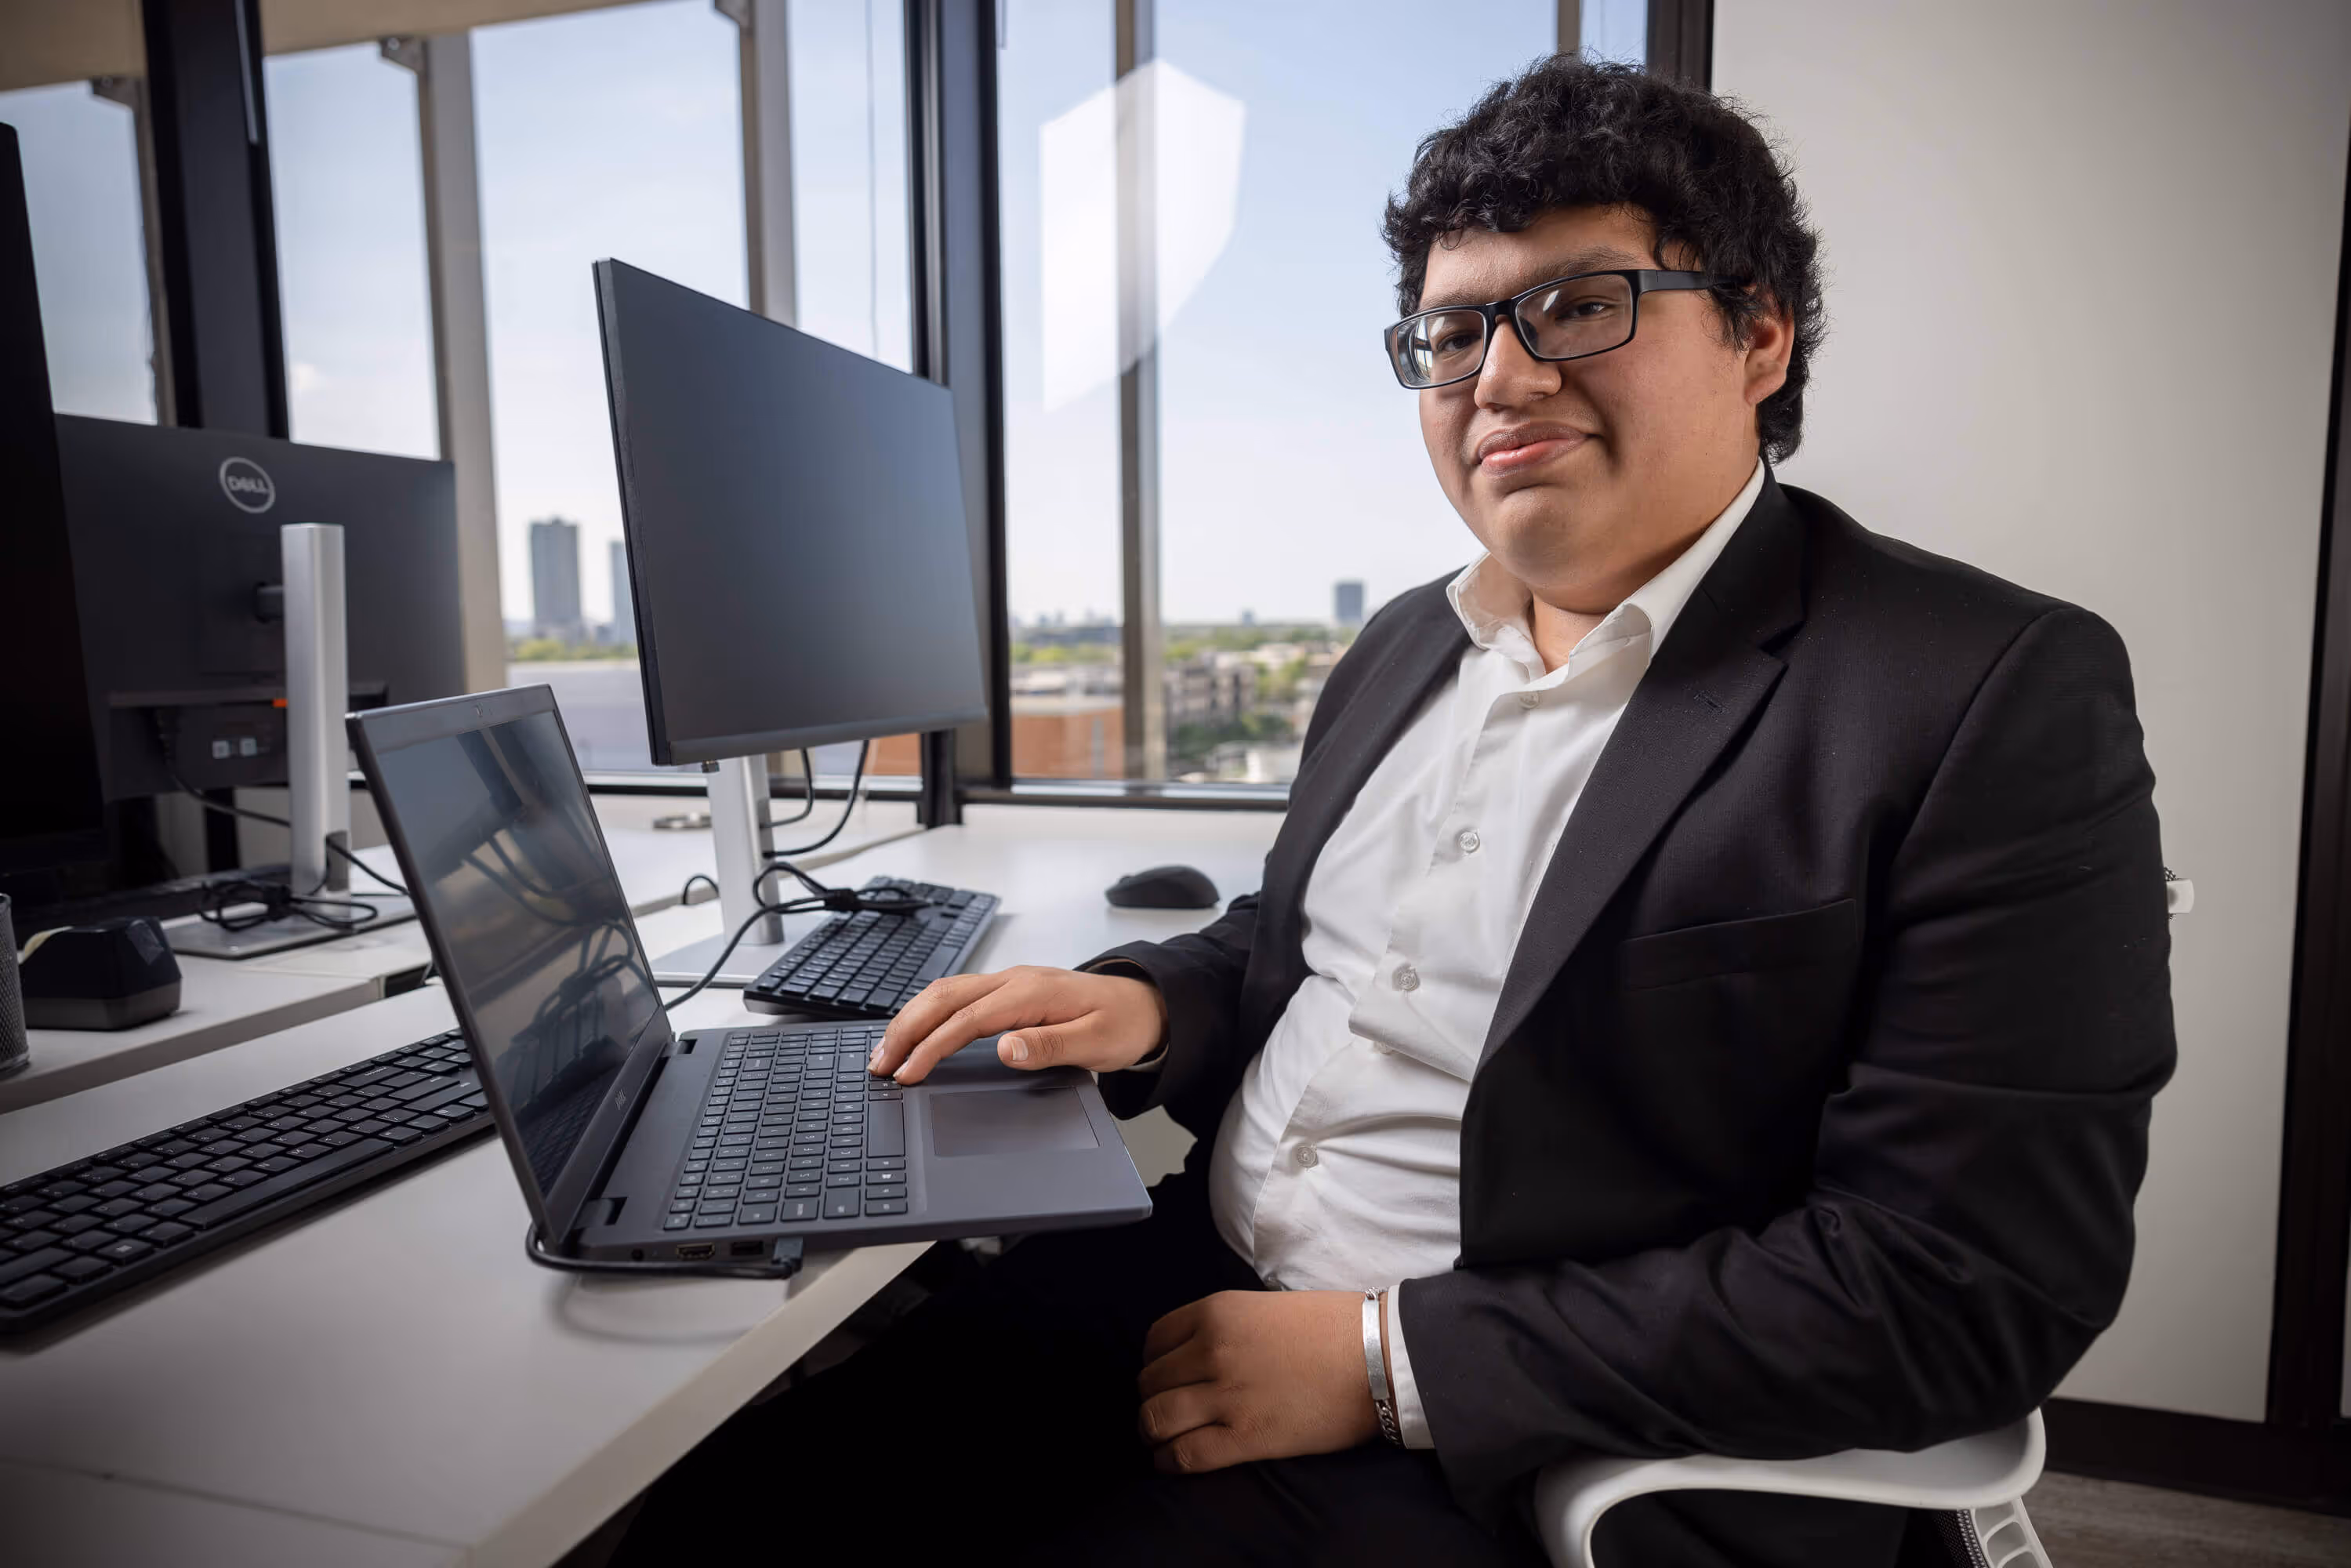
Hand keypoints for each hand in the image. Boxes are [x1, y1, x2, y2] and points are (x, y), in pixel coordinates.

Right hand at [868, 965, 1167, 1084]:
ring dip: (910, 1020)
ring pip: (944, 992)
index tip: (907, 1074)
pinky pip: (957, 996)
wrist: (1148, 1004)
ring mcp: (1009, 982)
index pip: (967, 1021)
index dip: (931, 1048)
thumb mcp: (1096, 1043)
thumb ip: (1050, 1046)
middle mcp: (1014, 981)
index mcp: (1031, 993)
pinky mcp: (1009, 991)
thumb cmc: (1124, 1024)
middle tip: (878, 1065)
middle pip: (943, 997)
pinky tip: (915, 1032)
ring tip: (884, 1051)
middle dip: (904, 1030)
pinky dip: (927, 1014)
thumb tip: (1004, 1048)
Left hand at [1135, 1290, 1379, 1473]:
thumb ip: (1226, 1326)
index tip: (1167, 1376)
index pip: (1155, 1341)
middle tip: (1169, 1409)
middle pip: (1150, 1382)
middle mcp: (1211, 1351)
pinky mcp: (1245, 1437)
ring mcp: (1225, 1396)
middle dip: (1154, 1398)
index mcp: (1216, 1312)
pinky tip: (1172, 1461)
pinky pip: (1184, 1454)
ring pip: (1156, 1419)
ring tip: (1163, 1438)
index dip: (1155, 1362)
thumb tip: (1201, 1352)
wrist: (1378, 1355)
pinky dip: (1169, 1461)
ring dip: (1153, 1431)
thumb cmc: (1333, 1327)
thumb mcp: (1264, 1306)